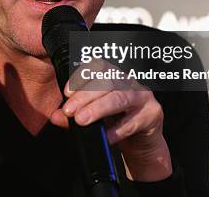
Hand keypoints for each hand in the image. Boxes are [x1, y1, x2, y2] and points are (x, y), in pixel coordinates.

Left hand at [49, 64, 171, 181]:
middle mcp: (129, 81)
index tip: (67, 92)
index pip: (98, 66)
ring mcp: (142, 96)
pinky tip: (104, 137)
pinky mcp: (152, 114)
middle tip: (69, 111)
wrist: (141, 141)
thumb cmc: (117, 121)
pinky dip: (116, 131)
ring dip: (98, 109)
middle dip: (85, 96)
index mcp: (113, 75)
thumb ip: (74, 114)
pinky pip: (132, 122)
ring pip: (119, 98)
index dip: (81, 77)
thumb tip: (56, 117)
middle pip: (107, 82)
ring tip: (82, 120)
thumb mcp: (93, 116)